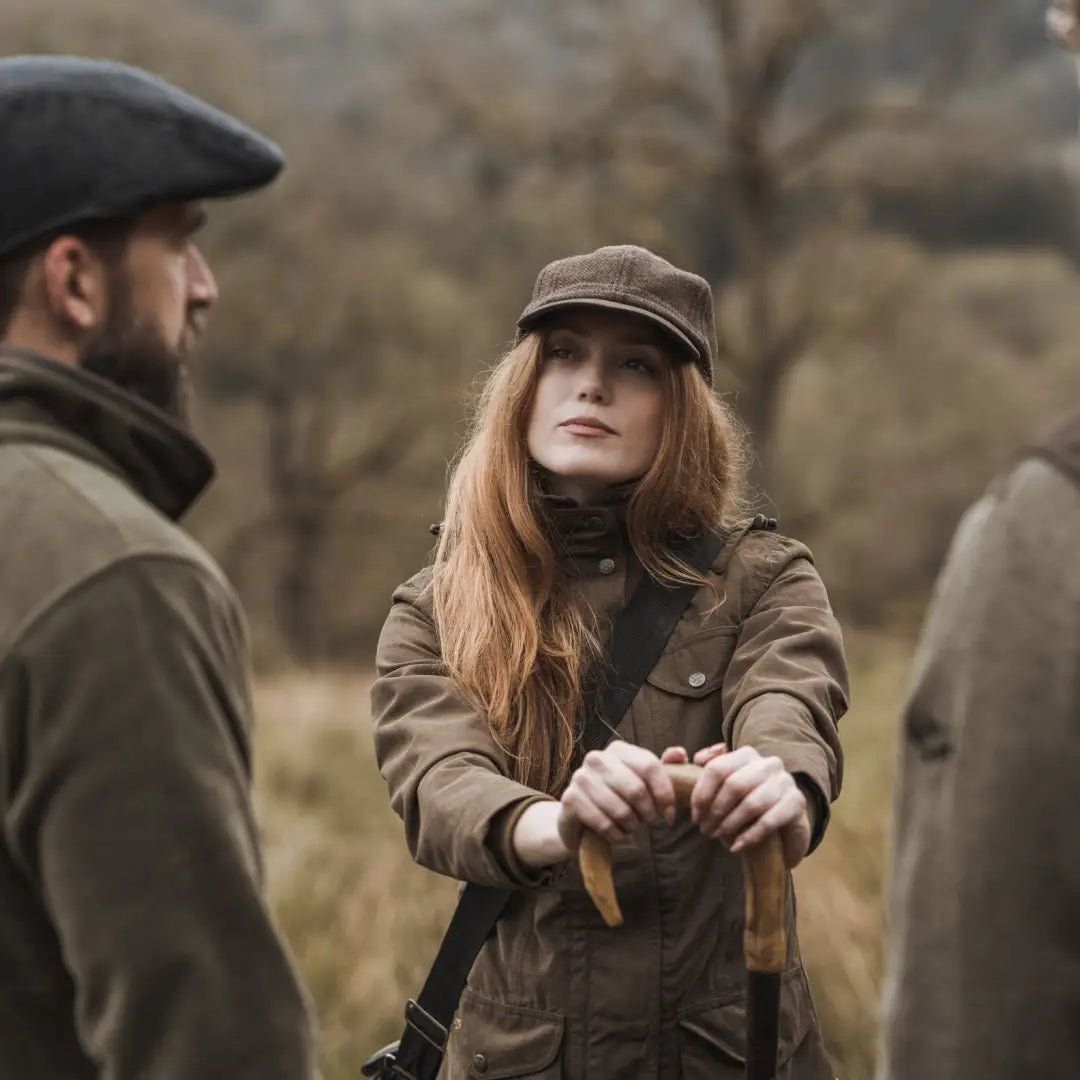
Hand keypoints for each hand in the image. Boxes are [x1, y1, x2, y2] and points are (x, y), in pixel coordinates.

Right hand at [556, 741, 676, 849]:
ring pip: (621, 811)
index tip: (669, 816)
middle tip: (647, 822)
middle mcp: (597, 758)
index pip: (650, 766)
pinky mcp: (570, 800)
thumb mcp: (641, 781)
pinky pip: (604, 824)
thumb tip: (680, 754)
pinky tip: (618, 835)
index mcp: (618, 750)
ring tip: (632, 828)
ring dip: (632, 827)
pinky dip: (617, 836)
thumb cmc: (617, 797)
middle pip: (637, 790)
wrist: (579, 817)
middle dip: (648, 814)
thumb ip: (663, 767)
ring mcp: (580, 778)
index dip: (665, 794)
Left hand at [682, 744, 811, 868]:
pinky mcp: (797, 802)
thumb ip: (706, 770)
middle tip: (705, 830)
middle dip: (715, 811)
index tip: (694, 816)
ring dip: (730, 824)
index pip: (717, 768)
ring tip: (718, 837)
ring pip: (752, 803)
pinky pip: (770, 820)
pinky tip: (736, 847)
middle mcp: (768, 763)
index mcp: (747, 754)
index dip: (702, 794)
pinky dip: (750, 836)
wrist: (783, 826)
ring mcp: (785, 781)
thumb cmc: (746, 804)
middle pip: (734, 785)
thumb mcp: (725, 787)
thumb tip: (693, 758)